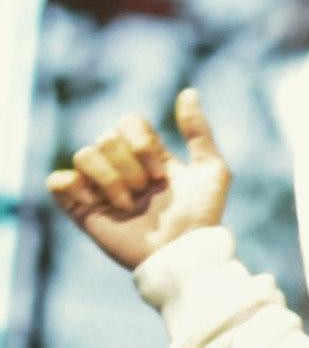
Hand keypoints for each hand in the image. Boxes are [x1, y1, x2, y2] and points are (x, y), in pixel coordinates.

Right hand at [46, 89, 231, 271]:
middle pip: (106, 137)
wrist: (183, 256)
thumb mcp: (212, 171)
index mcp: (147, 156)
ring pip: (84, 155)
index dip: (143, 144)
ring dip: (110, 180)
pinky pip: (58, 181)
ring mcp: (100, 187)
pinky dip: (73, 185)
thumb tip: (188, 92)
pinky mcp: (82, 209)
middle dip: (130, 167)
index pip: (129, 122)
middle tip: (146, 194)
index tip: (163, 175)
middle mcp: (122, 167)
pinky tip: (98, 202)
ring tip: (128, 206)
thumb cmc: (202, 218)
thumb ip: (200, 132)